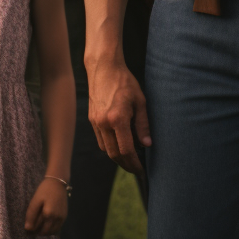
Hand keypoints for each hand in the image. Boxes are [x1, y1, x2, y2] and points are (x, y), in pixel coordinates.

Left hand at [24, 177, 67, 234]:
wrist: (58, 182)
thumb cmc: (45, 190)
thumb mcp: (35, 200)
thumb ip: (31, 215)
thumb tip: (28, 229)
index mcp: (48, 214)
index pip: (37, 229)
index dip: (30, 230)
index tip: (27, 228)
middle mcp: (56, 218)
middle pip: (45, 232)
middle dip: (38, 232)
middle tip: (33, 227)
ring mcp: (62, 218)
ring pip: (52, 232)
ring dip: (46, 231)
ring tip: (40, 225)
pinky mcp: (65, 216)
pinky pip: (58, 228)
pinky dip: (52, 229)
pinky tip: (47, 223)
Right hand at [87, 61, 149, 176]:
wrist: (104, 68)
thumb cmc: (125, 82)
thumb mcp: (140, 101)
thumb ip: (143, 124)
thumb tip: (147, 144)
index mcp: (117, 119)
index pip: (126, 150)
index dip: (135, 163)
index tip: (142, 170)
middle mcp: (104, 123)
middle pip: (114, 154)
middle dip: (126, 165)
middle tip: (137, 169)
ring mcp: (96, 123)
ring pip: (106, 149)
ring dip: (117, 158)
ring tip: (130, 160)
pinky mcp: (91, 120)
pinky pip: (100, 140)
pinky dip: (110, 147)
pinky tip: (119, 146)